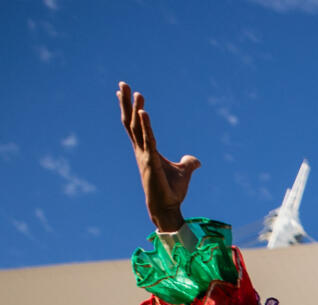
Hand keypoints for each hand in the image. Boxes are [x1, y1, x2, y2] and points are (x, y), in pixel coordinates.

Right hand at [118, 82, 198, 233]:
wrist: (167, 208)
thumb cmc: (172, 191)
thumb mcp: (183, 173)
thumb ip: (188, 164)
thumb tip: (196, 160)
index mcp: (145, 150)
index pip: (134, 126)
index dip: (128, 109)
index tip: (122, 92)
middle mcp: (141, 150)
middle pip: (130, 122)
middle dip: (126, 103)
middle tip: (123, 83)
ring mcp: (144, 156)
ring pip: (137, 128)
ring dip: (135, 109)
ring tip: (136, 92)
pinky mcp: (150, 162)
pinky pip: (148, 140)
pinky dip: (146, 126)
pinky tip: (143, 112)